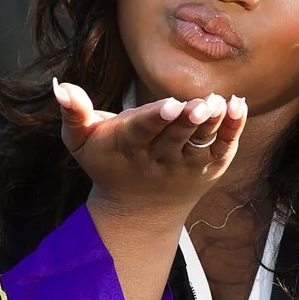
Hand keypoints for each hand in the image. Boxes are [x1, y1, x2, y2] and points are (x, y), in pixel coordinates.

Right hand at [54, 80, 245, 226]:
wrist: (137, 212)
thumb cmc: (107, 164)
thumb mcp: (81, 142)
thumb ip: (73, 114)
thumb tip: (60, 87)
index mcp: (129, 147)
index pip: (144, 130)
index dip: (158, 118)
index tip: (172, 105)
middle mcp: (160, 158)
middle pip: (176, 136)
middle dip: (188, 121)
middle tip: (201, 104)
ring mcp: (186, 165)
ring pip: (201, 142)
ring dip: (213, 124)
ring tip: (222, 104)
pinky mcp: (208, 167)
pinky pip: (223, 147)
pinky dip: (232, 129)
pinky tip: (238, 106)